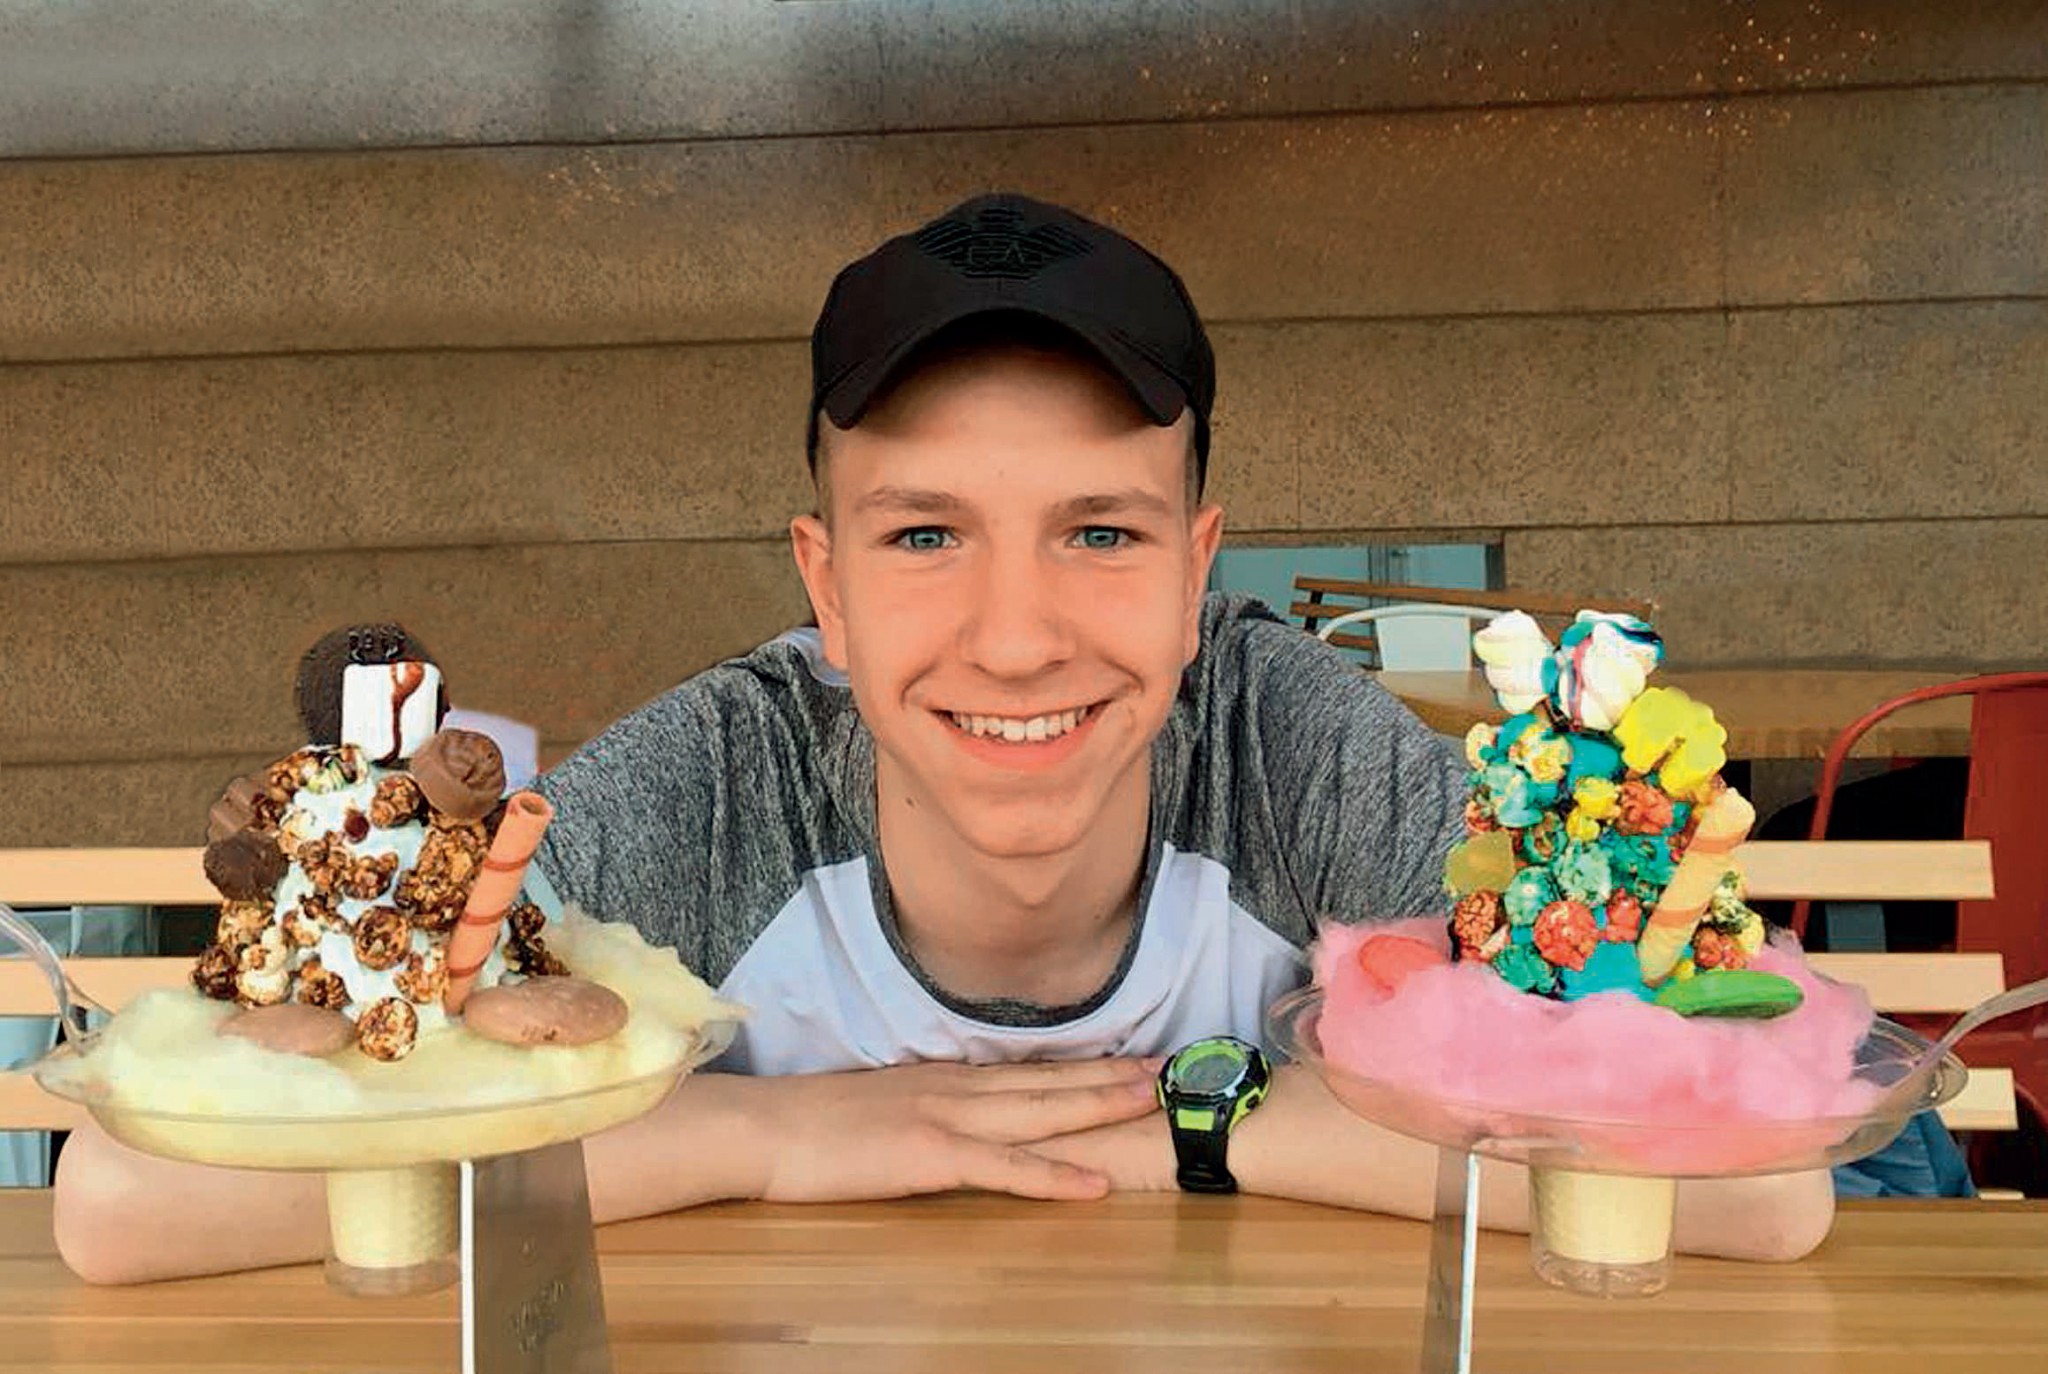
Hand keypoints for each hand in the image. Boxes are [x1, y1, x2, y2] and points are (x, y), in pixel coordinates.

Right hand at [735, 1058, 1163, 1202]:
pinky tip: (1094, 1185)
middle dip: (1114, 1074)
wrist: (768, 1130)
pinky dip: (1054, 1177)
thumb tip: (966, 1113)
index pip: (1030, 1069)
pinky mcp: (932, 1155)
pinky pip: (1006, 1169)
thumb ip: (930, 1104)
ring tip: (1152, 1101)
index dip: (1087, 1063)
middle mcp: (958, 1088)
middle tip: (1171, 1066)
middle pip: (1050, 1081)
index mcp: (947, 1077)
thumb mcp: (885, 1103)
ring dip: (1101, 1107)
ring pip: (1041, 1112)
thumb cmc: (814, 1125)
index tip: (1134, 1057)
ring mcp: (948, 1119)